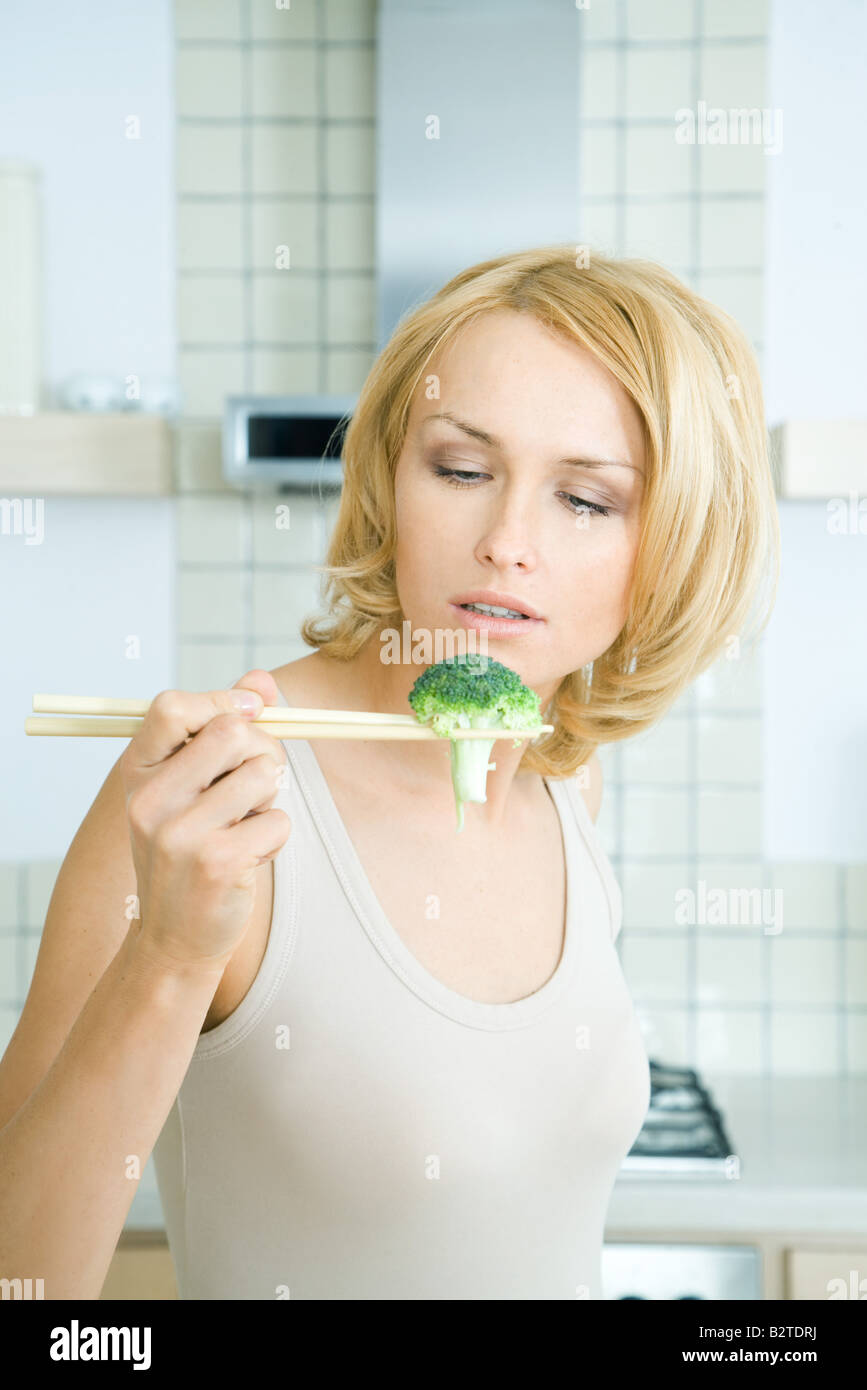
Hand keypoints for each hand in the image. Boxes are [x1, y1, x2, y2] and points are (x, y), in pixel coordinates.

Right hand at [119, 670, 291, 972]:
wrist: (173, 939)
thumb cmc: (187, 853)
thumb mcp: (187, 790)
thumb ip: (220, 730)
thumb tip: (262, 682)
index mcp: (137, 773)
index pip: (171, 707)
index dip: (220, 701)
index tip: (248, 715)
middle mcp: (150, 800)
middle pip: (232, 732)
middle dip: (261, 751)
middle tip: (254, 785)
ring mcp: (180, 833)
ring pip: (264, 774)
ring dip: (270, 798)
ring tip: (245, 824)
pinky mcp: (217, 863)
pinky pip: (278, 821)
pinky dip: (274, 836)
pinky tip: (247, 858)